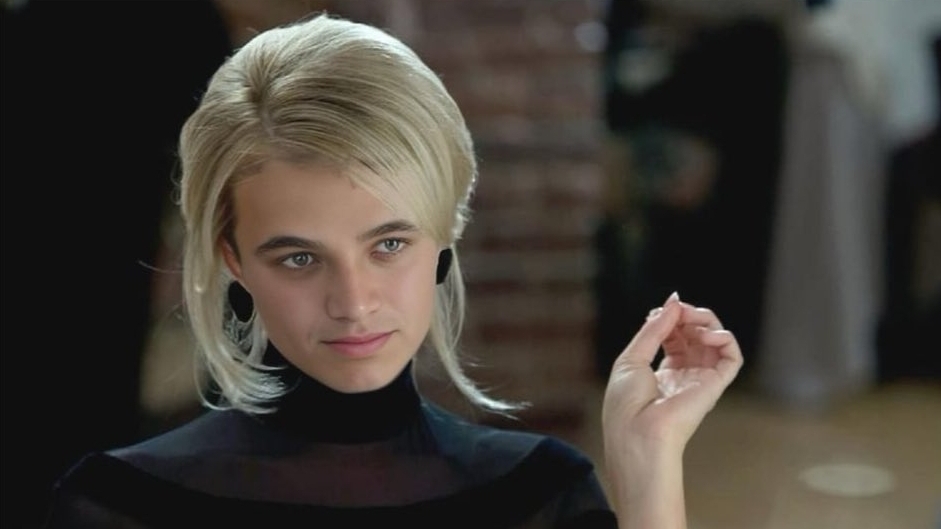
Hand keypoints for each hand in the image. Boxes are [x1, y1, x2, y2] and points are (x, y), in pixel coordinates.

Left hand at [602, 291, 742, 462]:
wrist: (638, 433)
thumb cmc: (627, 404)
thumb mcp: (632, 358)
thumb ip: (653, 329)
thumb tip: (672, 302)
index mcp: (660, 373)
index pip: (673, 337)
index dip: (667, 319)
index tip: (656, 313)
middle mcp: (683, 375)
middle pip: (695, 335)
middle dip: (687, 316)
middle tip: (679, 310)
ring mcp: (700, 379)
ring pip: (716, 340)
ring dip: (706, 321)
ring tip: (692, 318)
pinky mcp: (715, 384)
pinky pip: (732, 356)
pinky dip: (724, 338)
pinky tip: (706, 335)